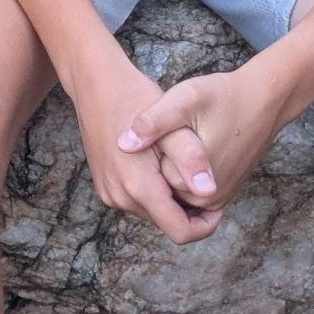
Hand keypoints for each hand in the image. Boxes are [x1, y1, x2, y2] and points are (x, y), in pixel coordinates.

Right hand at [68, 42, 222, 244]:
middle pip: (166, 222)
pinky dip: (153, 189)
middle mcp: (120, 197)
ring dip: (169, 197)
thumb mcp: (172, 123)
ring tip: (178, 164)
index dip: (205, 225)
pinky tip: (158, 161)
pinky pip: (136, 200)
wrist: (96, 82)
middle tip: (199, 176)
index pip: (180, 232)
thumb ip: (191, 158)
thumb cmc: (136, 97)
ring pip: (152, 211)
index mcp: (138, 186)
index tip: (218, 205)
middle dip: (186, 208)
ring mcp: (109, 192)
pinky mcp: (104, 185)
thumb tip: (210, 191)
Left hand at [117, 58, 295, 213]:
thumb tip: (123, 144)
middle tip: (176, 128)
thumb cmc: (223, 96)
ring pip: (176, 187)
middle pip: (163, 186)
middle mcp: (206, 200)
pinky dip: (185, 170)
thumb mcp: (184, 100)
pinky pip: (192, 188)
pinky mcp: (224, 192)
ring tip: (184, 132)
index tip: (164, 126)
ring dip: (172, 165)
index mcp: (192, 183)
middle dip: (161, 161)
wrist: (264, 100)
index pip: (150, 177)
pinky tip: (192, 141)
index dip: (152, 150)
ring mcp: (217, 199)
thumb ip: (154, 122)